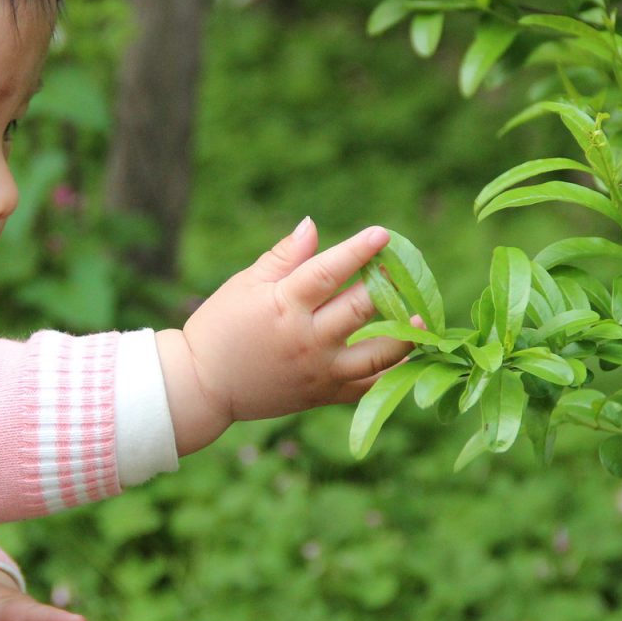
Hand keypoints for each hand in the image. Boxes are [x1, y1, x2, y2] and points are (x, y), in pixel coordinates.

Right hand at [157, 217, 411, 454]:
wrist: (201, 386)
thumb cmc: (220, 328)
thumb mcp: (245, 285)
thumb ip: (284, 257)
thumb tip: (312, 225)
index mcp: (284, 306)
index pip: (330, 272)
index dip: (359, 251)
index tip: (383, 234)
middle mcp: (307, 340)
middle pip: (361, 309)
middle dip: (386, 284)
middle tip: (400, 268)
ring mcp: (319, 371)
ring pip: (377, 353)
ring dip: (405, 332)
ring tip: (420, 314)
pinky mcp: (323, 395)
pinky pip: (368, 386)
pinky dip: (391, 371)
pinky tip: (407, 352)